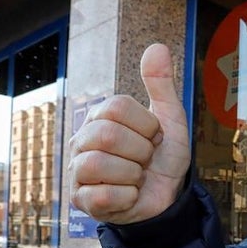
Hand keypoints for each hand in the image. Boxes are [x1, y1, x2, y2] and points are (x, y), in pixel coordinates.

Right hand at [69, 44, 190, 224]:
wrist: (167, 198)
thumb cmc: (163, 157)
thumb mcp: (169, 119)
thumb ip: (161, 85)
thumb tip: (157, 46)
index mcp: (99, 117)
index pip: (117, 107)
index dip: (146, 125)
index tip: (154, 137)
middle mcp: (81, 140)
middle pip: (107, 135)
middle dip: (140, 151)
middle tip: (146, 160)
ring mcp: (77, 170)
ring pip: (100, 164)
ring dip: (133, 175)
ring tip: (136, 177)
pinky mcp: (81, 200)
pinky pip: (103, 195)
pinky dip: (127, 197)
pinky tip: (129, 195)